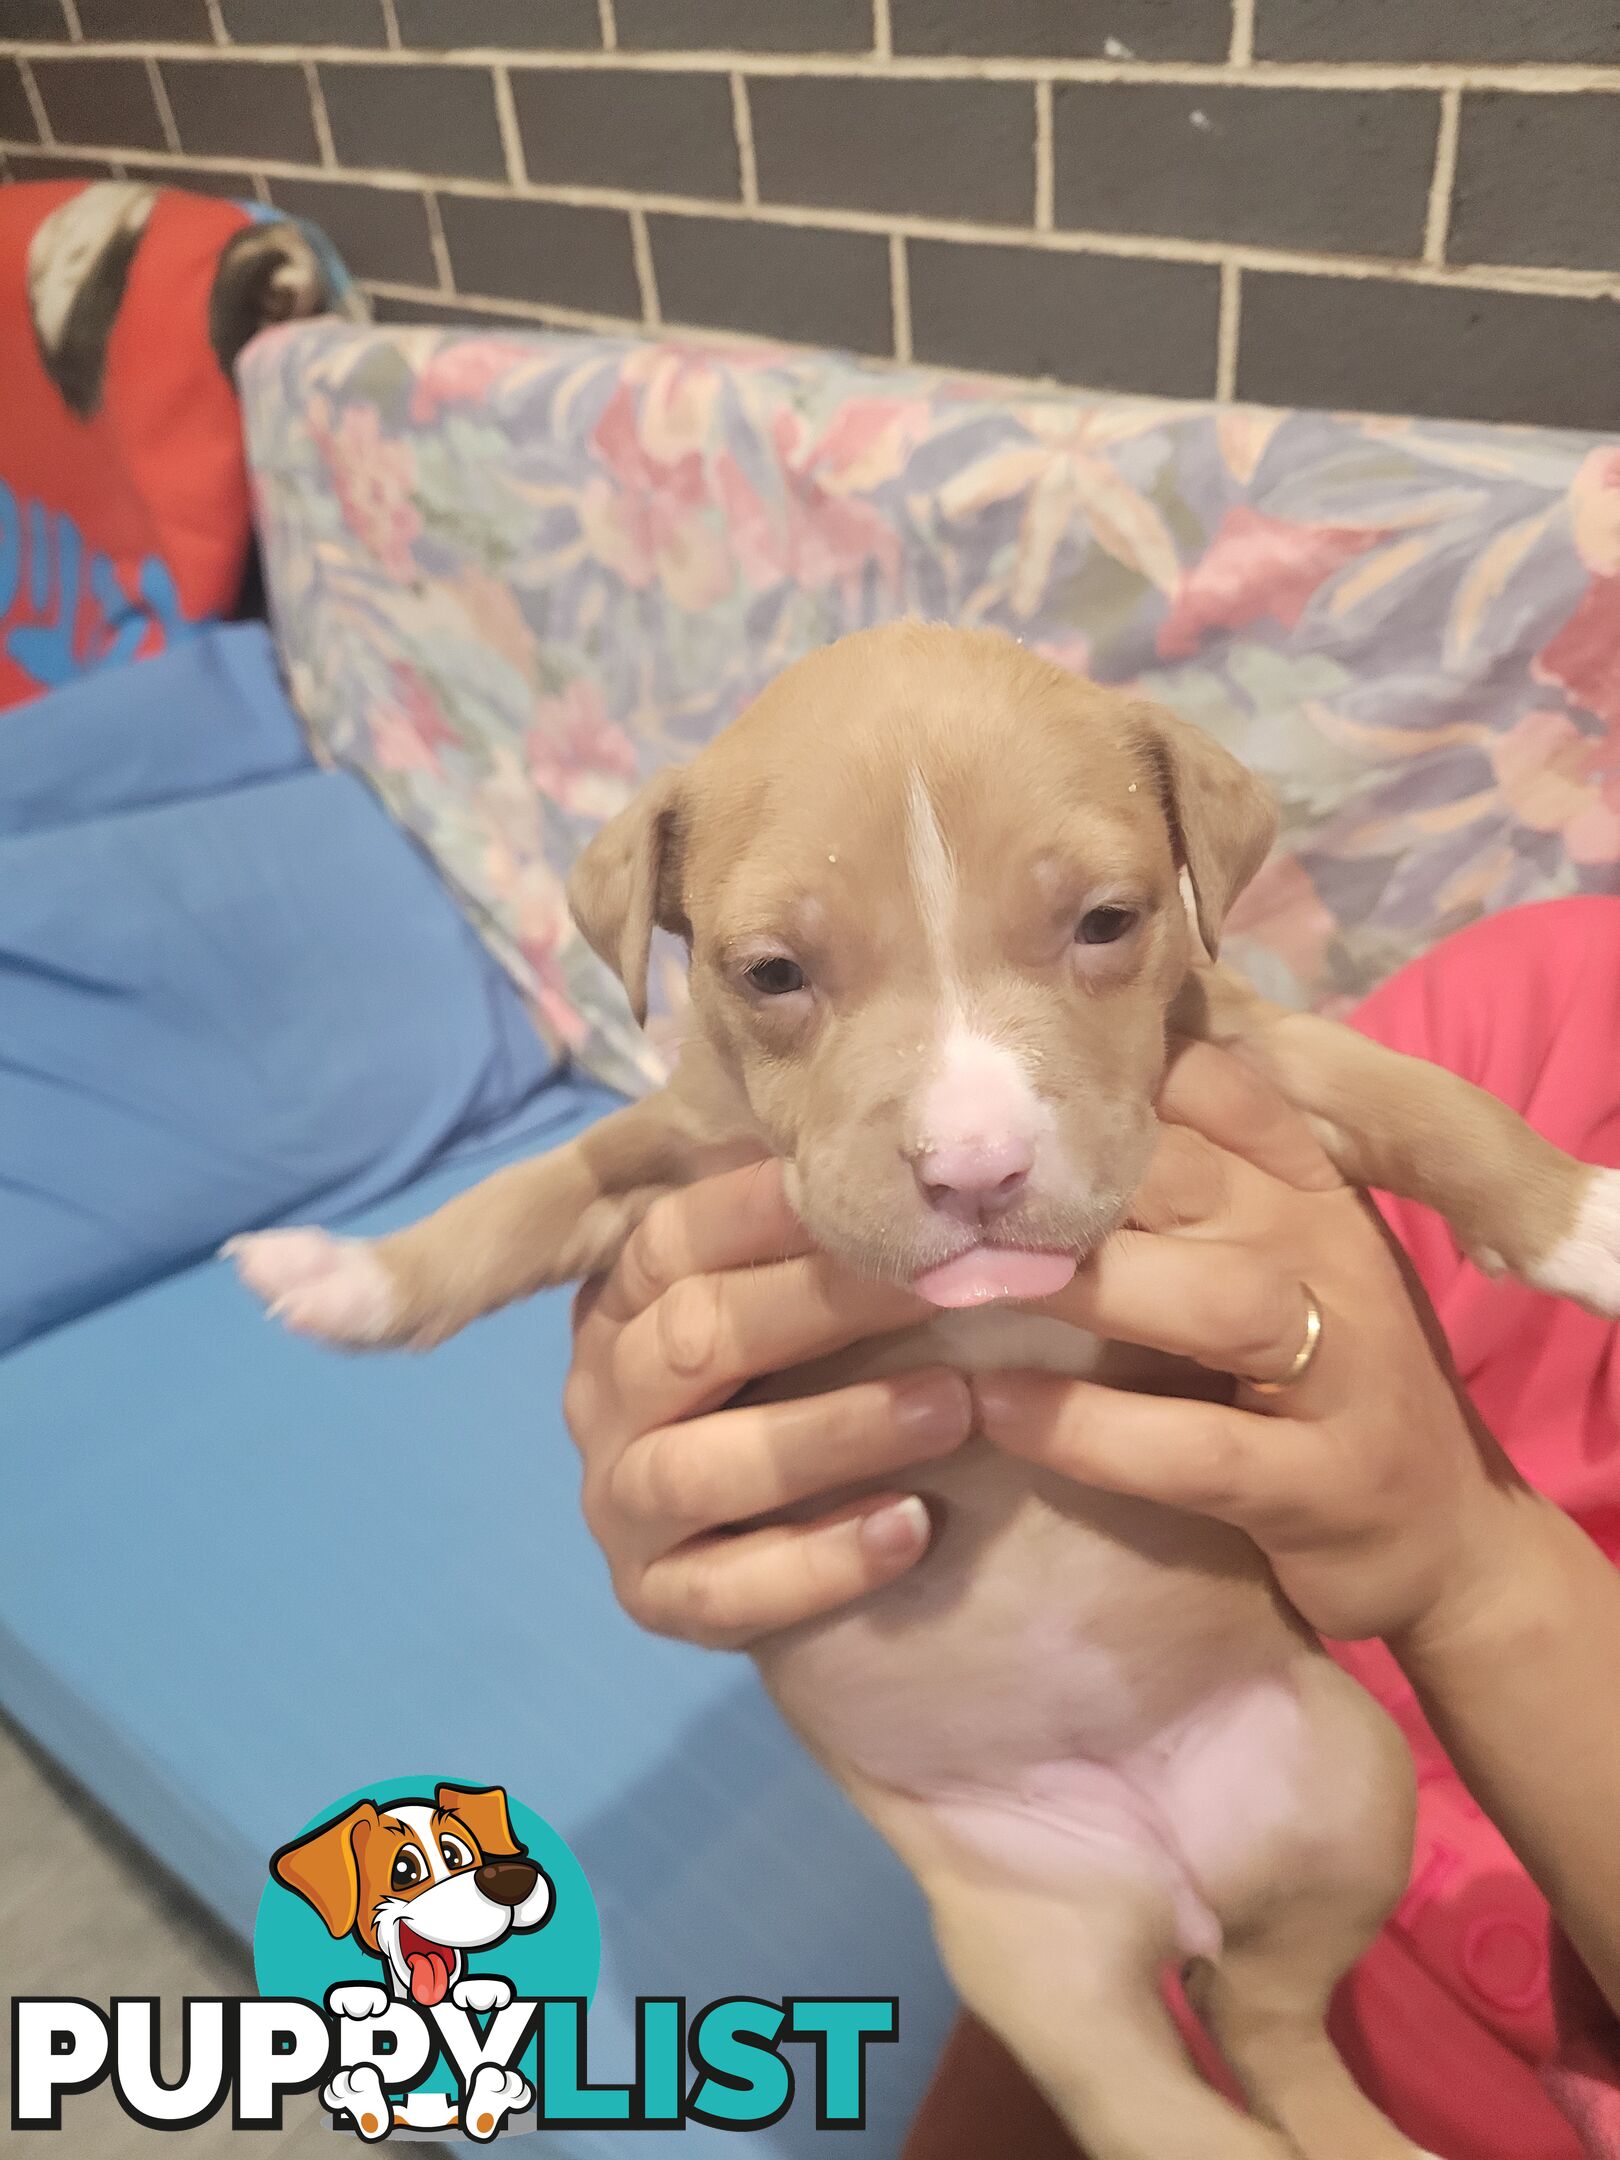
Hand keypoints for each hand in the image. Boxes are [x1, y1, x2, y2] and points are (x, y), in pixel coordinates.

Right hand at [564, 1162, 972, 1648]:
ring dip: (833, 1432)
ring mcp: (622, 1504)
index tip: (871, 1187)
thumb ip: (819, 1235)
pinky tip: (912, 1529)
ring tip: (952, 1408)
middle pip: (692, 1339)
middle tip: (943, 1284)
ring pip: (703, 1467)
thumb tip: (899, 1123)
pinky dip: (822, 1560)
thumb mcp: (804, 1299)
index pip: (672, 1241)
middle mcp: (605, 1400)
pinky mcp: (656, 1601)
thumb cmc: (815, 1378)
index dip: (761, 1210)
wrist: (796, 1552)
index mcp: (626, 1307)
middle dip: (820, 1305)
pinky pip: (728, 1590)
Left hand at [977, 1041, 1544, 1646]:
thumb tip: (1023, 1125)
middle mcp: (1330, 1260)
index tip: (997, 1069)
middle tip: (940, 1185)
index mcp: (1310, 1194)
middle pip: (1198, 1178)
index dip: (1110, 1069)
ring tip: (961, 1282)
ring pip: (1214, 1300)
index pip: (1220, 1090)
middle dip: (1067, 1176)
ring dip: (1082, 1286)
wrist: (1449, 1543)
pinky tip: (993, 1409)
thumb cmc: (1319, 1385)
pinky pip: (1194, 1451)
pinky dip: (1086, 1428)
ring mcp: (1340, 1375)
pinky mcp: (1320, 1487)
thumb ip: (1183, 1194)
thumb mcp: (1272, 1265)